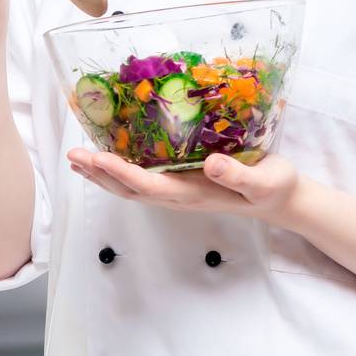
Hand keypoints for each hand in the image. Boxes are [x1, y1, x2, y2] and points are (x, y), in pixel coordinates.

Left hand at [67, 148, 301, 221]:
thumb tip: (209, 163)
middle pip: (131, 190)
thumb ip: (237, 175)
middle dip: (100, 175)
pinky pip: (145, 179)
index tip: (98, 158)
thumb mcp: (264, 181)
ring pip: (133, 187)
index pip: (149, 186)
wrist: (281, 199)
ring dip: (104, 175)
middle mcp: (180, 196)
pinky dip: (121, 171)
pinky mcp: (184, 183)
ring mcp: (180, 191)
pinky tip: (112, 160)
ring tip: (79, 160)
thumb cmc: (274, 188)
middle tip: (74, 156)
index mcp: (195, 194)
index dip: (121, 173)